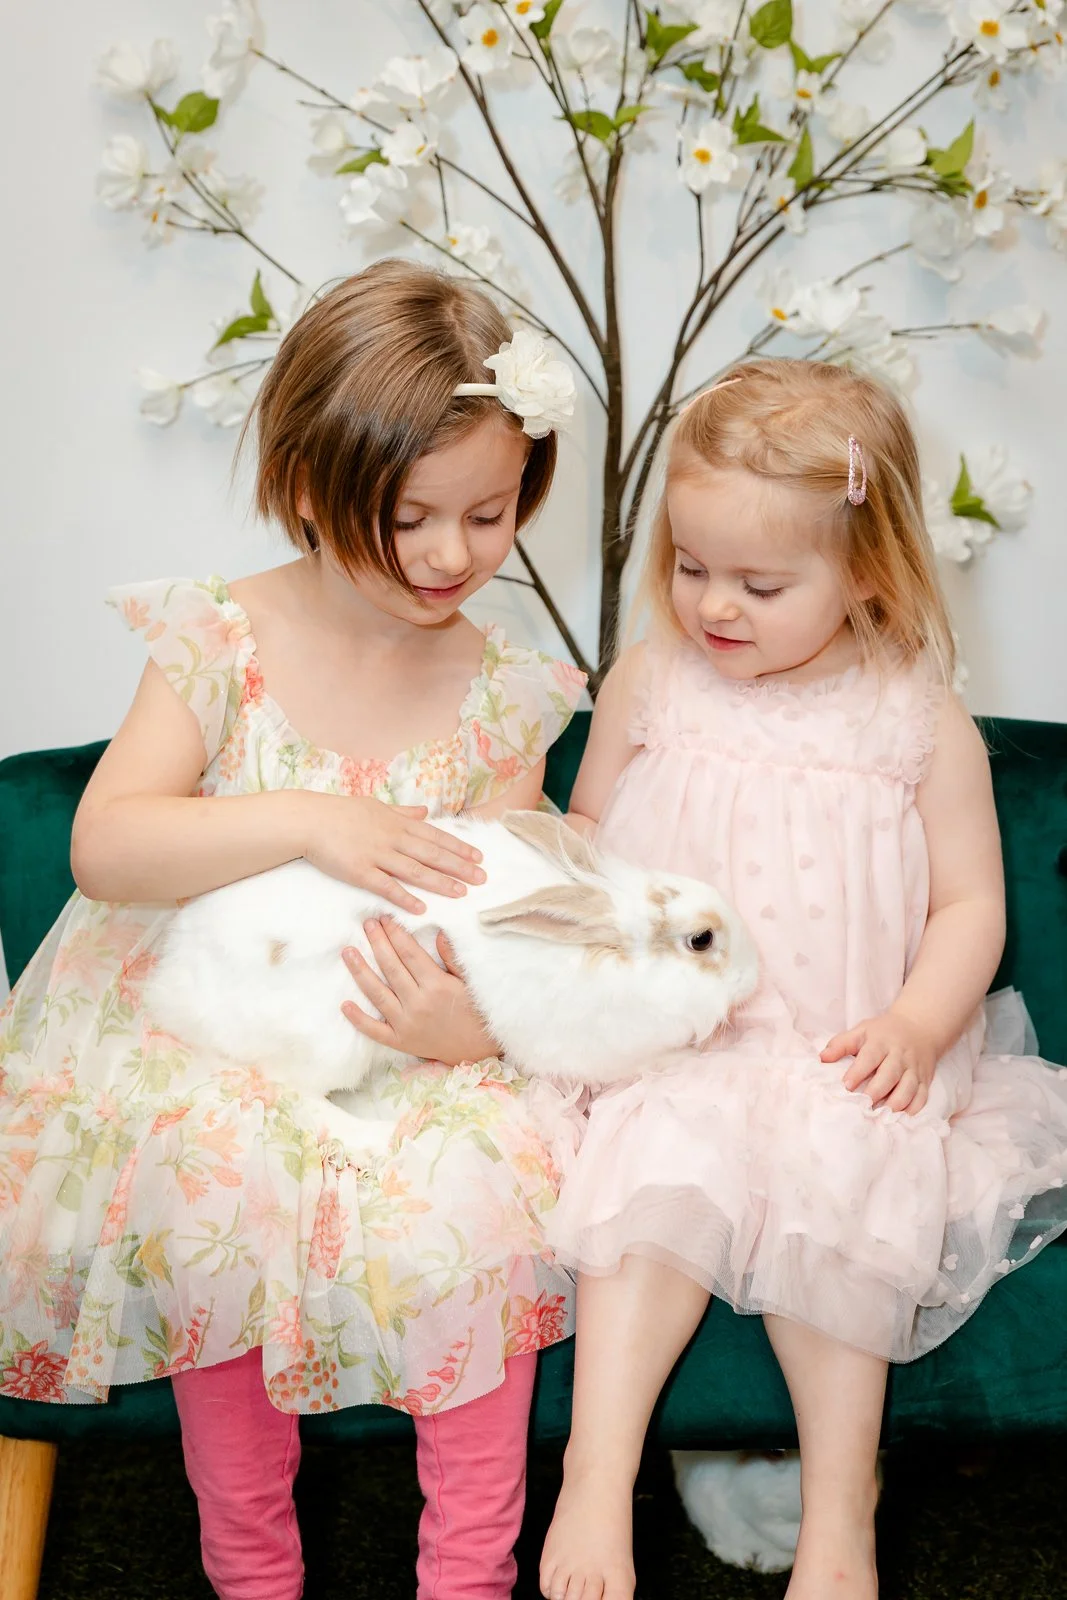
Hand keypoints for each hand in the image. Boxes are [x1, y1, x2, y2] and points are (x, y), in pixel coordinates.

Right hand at [301, 795, 484, 914]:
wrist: (309, 820)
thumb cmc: (341, 812)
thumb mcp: (376, 805)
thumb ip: (403, 811)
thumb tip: (425, 811)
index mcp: (398, 822)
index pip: (435, 836)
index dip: (459, 847)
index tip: (479, 857)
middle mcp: (392, 837)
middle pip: (432, 854)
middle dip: (459, 867)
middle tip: (481, 879)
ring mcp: (376, 855)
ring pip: (415, 870)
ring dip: (440, 882)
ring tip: (461, 893)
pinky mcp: (359, 872)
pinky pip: (386, 886)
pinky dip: (405, 897)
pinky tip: (421, 907)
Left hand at [342, 918, 498, 1064]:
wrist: (478, 1050)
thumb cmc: (475, 1011)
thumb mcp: (469, 982)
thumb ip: (452, 958)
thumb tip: (438, 932)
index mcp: (437, 985)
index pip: (409, 953)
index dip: (395, 933)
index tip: (385, 918)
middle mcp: (418, 1003)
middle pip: (391, 967)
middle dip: (377, 943)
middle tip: (367, 924)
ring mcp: (406, 1024)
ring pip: (377, 994)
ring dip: (360, 971)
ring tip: (348, 952)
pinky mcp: (400, 1041)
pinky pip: (374, 1030)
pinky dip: (358, 1019)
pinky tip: (345, 1004)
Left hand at [821, 1009, 937, 1114]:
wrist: (920, 1027)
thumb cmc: (884, 1032)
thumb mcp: (861, 1031)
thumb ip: (841, 1044)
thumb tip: (822, 1058)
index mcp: (881, 1042)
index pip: (870, 1057)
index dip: (858, 1072)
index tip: (846, 1086)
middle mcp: (900, 1056)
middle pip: (890, 1075)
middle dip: (876, 1092)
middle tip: (862, 1106)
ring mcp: (914, 1069)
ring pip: (908, 1088)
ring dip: (895, 1104)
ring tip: (880, 1115)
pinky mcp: (925, 1079)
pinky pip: (922, 1096)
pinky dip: (912, 1109)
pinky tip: (900, 1117)